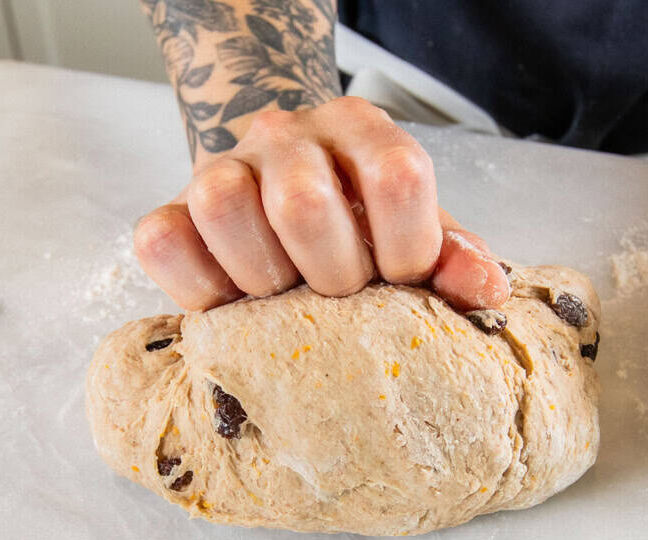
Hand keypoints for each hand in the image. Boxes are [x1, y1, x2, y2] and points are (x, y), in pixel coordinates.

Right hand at [132, 96, 509, 311]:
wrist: (284, 188)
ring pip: (222, 203)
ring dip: (261, 277)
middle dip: (331, 278)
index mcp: (362, 129)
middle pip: (303, 201)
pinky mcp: (170, 209)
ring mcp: (221, 166)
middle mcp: (288, 134)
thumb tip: (486, 292)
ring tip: (282, 299)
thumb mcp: (418, 234)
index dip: (405, 250)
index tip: (398, 280)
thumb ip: (455, 259)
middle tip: (337, 298)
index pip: (395, 175)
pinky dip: (197, 284)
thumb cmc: (360, 224)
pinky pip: (160, 241)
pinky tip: (232, 301)